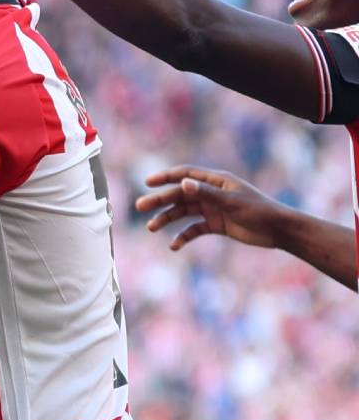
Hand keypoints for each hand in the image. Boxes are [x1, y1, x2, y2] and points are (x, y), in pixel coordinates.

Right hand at [134, 166, 288, 250]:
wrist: (279, 231)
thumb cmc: (258, 210)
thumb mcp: (230, 201)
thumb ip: (205, 193)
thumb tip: (182, 183)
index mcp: (215, 181)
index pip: (185, 174)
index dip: (165, 177)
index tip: (147, 182)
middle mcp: (211, 193)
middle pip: (179, 195)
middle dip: (160, 201)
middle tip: (140, 207)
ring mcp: (213, 209)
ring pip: (183, 212)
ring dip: (167, 219)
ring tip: (151, 228)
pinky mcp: (216, 225)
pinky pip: (194, 229)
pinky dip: (183, 236)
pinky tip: (174, 245)